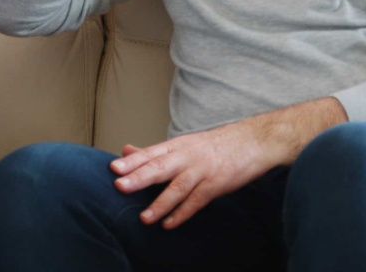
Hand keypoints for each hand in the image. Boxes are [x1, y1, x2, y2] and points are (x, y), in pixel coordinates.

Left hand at [107, 120, 277, 229]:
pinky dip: (183, 213)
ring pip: (178, 186)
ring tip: (144, 218)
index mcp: (177, 145)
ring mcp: (202, 170)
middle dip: (139, 177)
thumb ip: (154, 151)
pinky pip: (197, 200)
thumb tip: (125, 151)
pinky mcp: (216, 183)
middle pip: (160, 166)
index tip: (113, 167)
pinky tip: (170, 223)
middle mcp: (187, 156)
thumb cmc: (213, 145)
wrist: (252, 141)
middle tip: (119, 186)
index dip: (132, 161)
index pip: (151, 153)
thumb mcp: (183, 143)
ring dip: (160, 203)